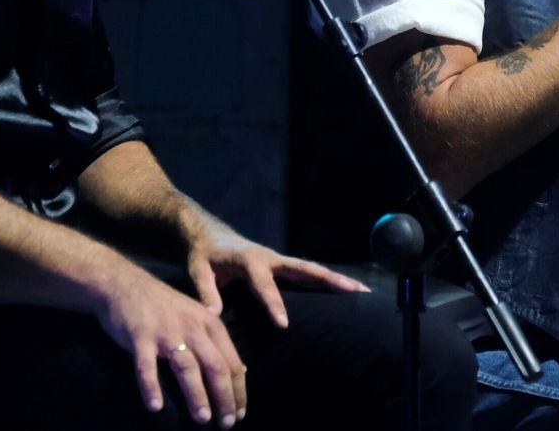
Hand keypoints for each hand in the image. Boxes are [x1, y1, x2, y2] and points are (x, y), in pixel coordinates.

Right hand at [94, 261, 246, 426]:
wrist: (125, 284)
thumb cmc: (164, 306)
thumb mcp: (197, 317)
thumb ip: (215, 343)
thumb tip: (239, 371)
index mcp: (210, 324)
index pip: (231, 362)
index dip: (238, 390)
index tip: (240, 414)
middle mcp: (192, 327)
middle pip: (215, 366)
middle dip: (224, 397)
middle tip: (227, 424)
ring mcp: (166, 332)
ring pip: (187, 367)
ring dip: (197, 395)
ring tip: (203, 419)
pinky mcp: (140, 336)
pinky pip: (146, 365)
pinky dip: (151, 386)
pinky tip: (155, 406)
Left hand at [187, 234, 368, 327]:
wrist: (208, 234)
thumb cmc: (202, 254)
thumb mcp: (197, 269)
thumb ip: (205, 291)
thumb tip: (213, 315)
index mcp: (250, 260)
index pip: (264, 285)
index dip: (273, 304)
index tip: (283, 324)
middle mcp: (271, 258)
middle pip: (305, 269)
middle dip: (328, 279)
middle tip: (353, 290)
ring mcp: (279, 261)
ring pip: (312, 270)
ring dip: (335, 280)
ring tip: (362, 291)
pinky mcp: (281, 266)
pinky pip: (306, 274)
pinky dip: (326, 281)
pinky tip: (344, 292)